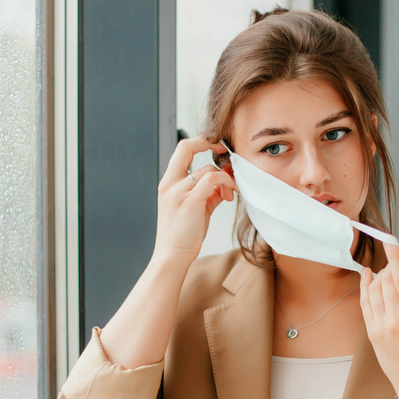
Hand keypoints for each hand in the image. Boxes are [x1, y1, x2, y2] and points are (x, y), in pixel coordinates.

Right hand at [153, 135, 236, 266]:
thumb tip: (225, 183)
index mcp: (168, 183)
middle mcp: (170, 183)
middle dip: (210, 142)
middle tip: (227, 153)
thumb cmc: (183, 235)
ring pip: (208, 168)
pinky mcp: (190, 202)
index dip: (201, 142)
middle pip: (187, 146)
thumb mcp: (195, 209)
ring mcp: (178, 192)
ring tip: (230, 192)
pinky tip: (229, 195)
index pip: (182, 149)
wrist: (172, 256)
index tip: (218, 150)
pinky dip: (226, 183)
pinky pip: (213, 179)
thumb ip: (208, 193)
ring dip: (226, 177)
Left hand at [359, 243, 398, 397]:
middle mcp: (395, 320)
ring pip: (374, 289)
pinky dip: (366, 286)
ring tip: (392, 270)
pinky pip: (365, 303)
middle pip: (387, 279)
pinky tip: (369, 276)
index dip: (394, 255)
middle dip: (394, 265)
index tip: (390, 239)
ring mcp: (380, 327)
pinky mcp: (372, 334)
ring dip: (382, 274)